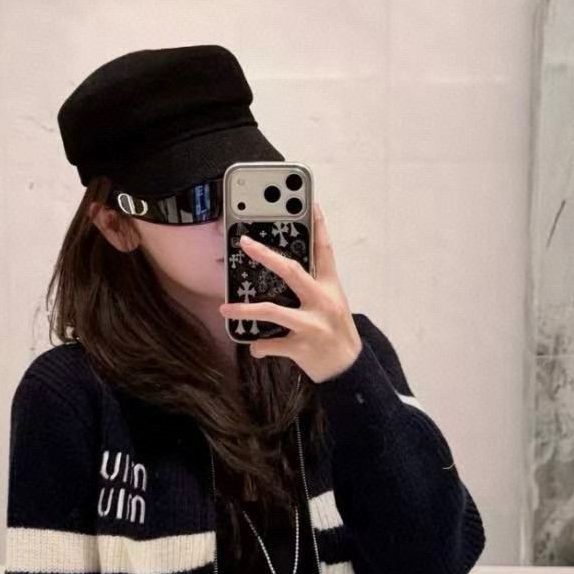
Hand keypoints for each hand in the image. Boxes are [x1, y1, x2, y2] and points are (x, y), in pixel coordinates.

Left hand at [218, 201, 361, 382]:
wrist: (348, 369)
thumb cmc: (334, 330)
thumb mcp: (331, 302)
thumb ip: (311, 285)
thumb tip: (281, 268)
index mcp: (329, 287)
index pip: (325, 250)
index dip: (319, 226)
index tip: (311, 203)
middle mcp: (322, 302)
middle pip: (292, 271)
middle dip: (266, 256)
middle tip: (245, 243)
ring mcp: (312, 325)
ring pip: (272, 312)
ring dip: (245, 310)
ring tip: (225, 308)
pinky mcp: (302, 348)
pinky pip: (270, 345)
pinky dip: (259, 347)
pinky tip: (255, 347)